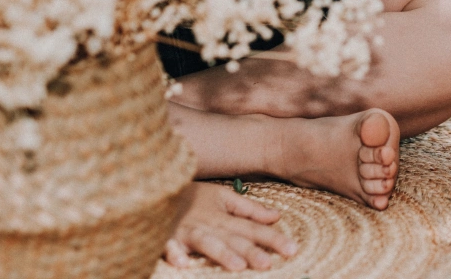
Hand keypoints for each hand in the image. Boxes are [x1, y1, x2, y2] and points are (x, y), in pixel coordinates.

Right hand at [164, 181, 297, 271]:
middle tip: (268, 264)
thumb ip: (249, 209)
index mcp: (223, 217)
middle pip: (233, 239)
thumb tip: (277, 216)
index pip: (252, 229)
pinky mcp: (165, 237)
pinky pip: (167, 246)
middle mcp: (208, 225)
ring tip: (237, 266)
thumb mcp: (222, 196)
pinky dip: (174, 254)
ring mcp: (186, 231)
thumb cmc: (192, 196)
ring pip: (206, 243)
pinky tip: (183, 263)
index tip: (292, 249)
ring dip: (221, 254)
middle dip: (251, 251)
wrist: (158, 183)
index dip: (273, 239)